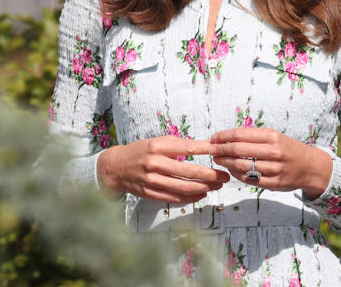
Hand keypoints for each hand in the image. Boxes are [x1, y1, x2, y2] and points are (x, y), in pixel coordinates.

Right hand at [96, 137, 228, 203]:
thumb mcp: (156, 142)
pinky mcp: (150, 193)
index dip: (205, 150)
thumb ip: (177, 145)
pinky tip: (201, 193)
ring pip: (183, 187)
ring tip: (216, 186)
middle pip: (188, 171)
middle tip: (224, 176)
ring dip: (204, 188)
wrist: (116, 167)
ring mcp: (151, 180)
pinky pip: (175, 198)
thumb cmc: (140, 152)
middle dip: (210, 175)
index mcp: (156, 146)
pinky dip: (191, 197)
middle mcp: (154, 163)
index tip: (219, 151)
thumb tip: (205, 146)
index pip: (186, 147)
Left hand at [209, 127, 332, 199]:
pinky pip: (249, 179)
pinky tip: (230, 170)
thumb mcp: (274, 136)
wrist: (310, 167)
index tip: (213, 138)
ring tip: (218, 159)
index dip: (223, 136)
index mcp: (272, 136)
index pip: (240, 134)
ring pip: (241, 165)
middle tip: (211, 150)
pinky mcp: (274, 183)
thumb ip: (253, 136)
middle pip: (238, 150)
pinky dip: (236, 174)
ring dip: (225, 162)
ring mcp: (274, 169)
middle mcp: (274, 152)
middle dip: (221, 149)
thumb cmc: (287, 149)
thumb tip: (225, 137)